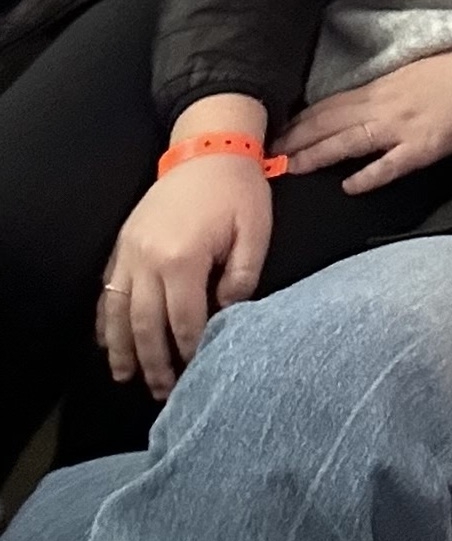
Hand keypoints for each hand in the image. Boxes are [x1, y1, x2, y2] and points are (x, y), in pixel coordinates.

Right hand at [98, 149, 272, 399]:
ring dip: (123, 347)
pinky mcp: (123, 243)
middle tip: (163, 391)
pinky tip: (107, 339)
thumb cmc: (238, 190)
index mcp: (184, 258)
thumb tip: (228, 312)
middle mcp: (148, 259)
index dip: (191, 350)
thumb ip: (242, 276)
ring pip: (119, 311)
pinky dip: (106, 318)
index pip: (185, 320)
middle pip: (147, 324)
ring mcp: (130, 251)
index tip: (198, 375)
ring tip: (128, 376)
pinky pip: (108, 288)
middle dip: (155, 362)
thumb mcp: (256, 231)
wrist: (208, 148)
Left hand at [277, 40, 451, 190]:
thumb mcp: (413, 69)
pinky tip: (350, 187)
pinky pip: (391, 165)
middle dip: (296, 139)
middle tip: (266, 154)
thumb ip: (384, 89)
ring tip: (290, 168)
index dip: (300, 119)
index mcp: (382, 85)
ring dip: (316, 155)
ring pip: (348, 142)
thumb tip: (356, 106)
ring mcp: (403, 127)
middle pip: (329, 123)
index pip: (329, 105)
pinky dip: (369, 176)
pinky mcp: (426, 146)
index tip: (275, 130)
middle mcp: (384, 105)